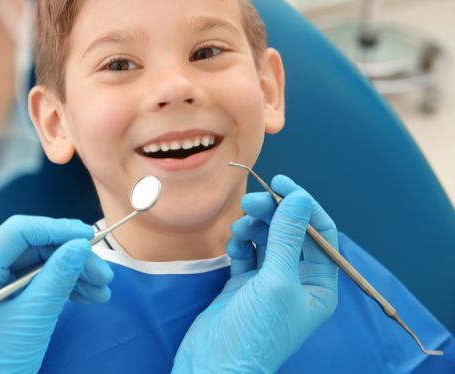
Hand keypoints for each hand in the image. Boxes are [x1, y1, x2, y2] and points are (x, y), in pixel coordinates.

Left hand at [0, 215, 113, 372]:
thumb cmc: (1, 362)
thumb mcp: (32, 318)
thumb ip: (57, 277)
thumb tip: (81, 244)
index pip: (17, 232)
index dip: (55, 229)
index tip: (89, 237)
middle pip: (33, 246)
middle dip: (71, 256)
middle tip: (104, 274)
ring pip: (40, 262)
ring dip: (74, 272)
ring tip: (102, 291)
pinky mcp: (7, 295)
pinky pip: (38, 279)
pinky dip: (65, 285)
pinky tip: (88, 295)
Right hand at [173, 175, 338, 372]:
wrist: (216, 365)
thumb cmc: (256, 331)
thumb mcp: (277, 280)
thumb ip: (287, 237)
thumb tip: (298, 197)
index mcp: (319, 285)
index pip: (321, 233)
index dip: (303, 205)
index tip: (281, 182)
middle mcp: (298, 281)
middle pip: (290, 232)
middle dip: (272, 214)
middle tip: (250, 201)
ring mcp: (269, 283)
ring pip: (266, 239)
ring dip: (253, 228)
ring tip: (238, 230)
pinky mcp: (244, 285)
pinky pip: (246, 252)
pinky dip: (240, 245)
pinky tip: (232, 248)